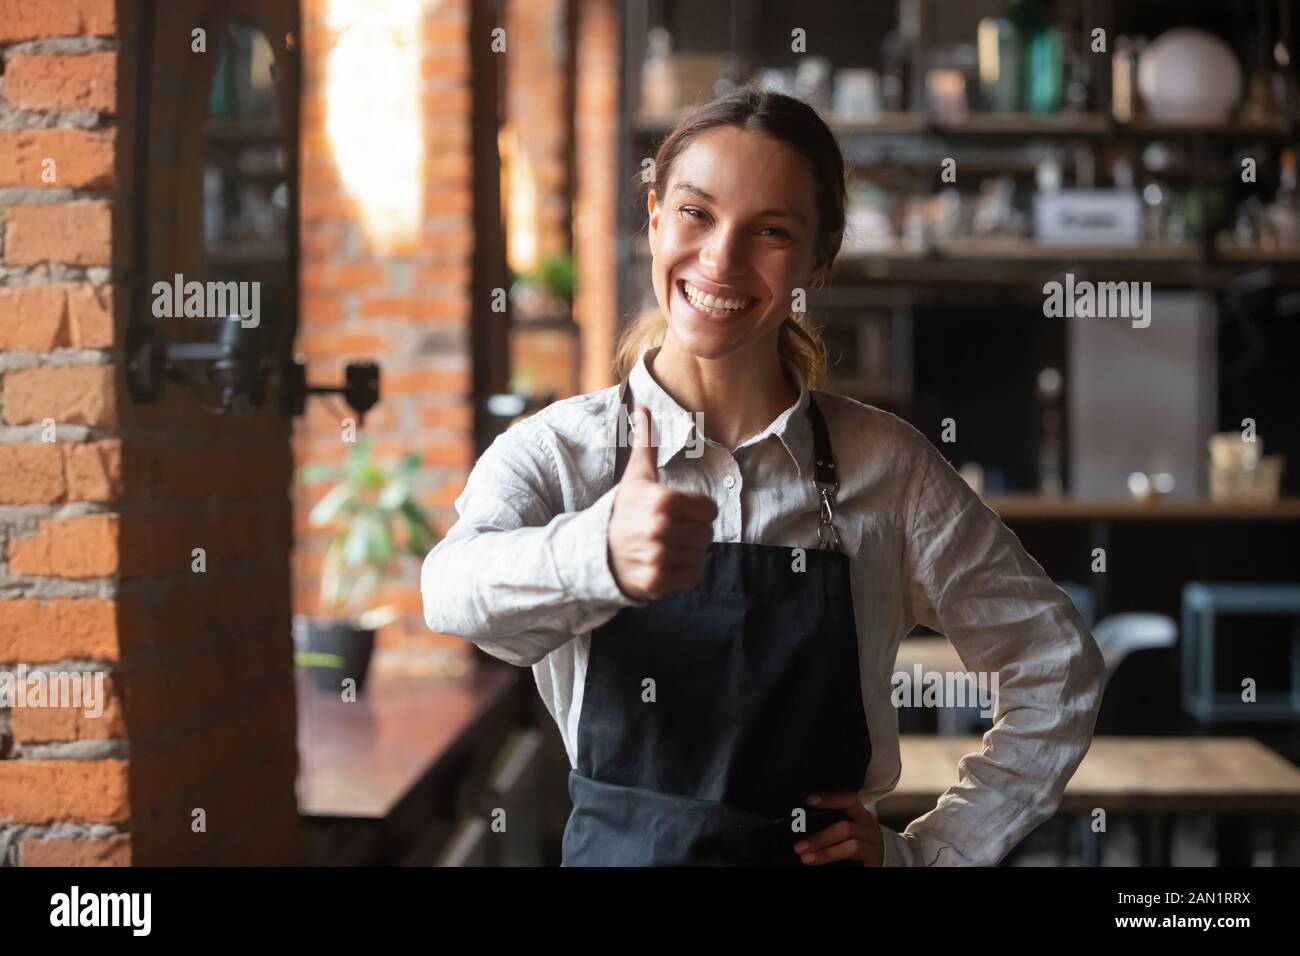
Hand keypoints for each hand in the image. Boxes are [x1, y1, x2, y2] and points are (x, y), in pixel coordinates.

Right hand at [608, 405, 717, 600]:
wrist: (593, 551)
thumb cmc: (622, 511)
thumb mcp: (636, 477)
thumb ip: (646, 443)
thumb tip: (643, 407)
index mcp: (664, 500)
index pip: (709, 510)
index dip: (696, 512)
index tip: (674, 513)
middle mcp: (662, 528)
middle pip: (706, 534)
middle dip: (690, 534)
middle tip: (664, 533)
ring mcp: (658, 557)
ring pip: (699, 556)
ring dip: (685, 555)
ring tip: (661, 548)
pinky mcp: (656, 581)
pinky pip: (692, 577)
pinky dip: (681, 575)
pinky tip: (661, 565)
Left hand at [793, 792, 884, 865]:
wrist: (884, 859)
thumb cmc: (859, 841)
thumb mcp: (848, 829)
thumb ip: (831, 824)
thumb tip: (801, 828)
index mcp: (860, 815)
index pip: (848, 800)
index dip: (830, 798)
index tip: (809, 800)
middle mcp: (869, 827)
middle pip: (846, 827)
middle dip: (820, 837)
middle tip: (799, 847)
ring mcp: (874, 845)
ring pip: (852, 846)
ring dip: (826, 853)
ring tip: (806, 859)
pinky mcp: (875, 861)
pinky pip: (856, 859)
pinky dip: (837, 860)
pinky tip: (822, 864)